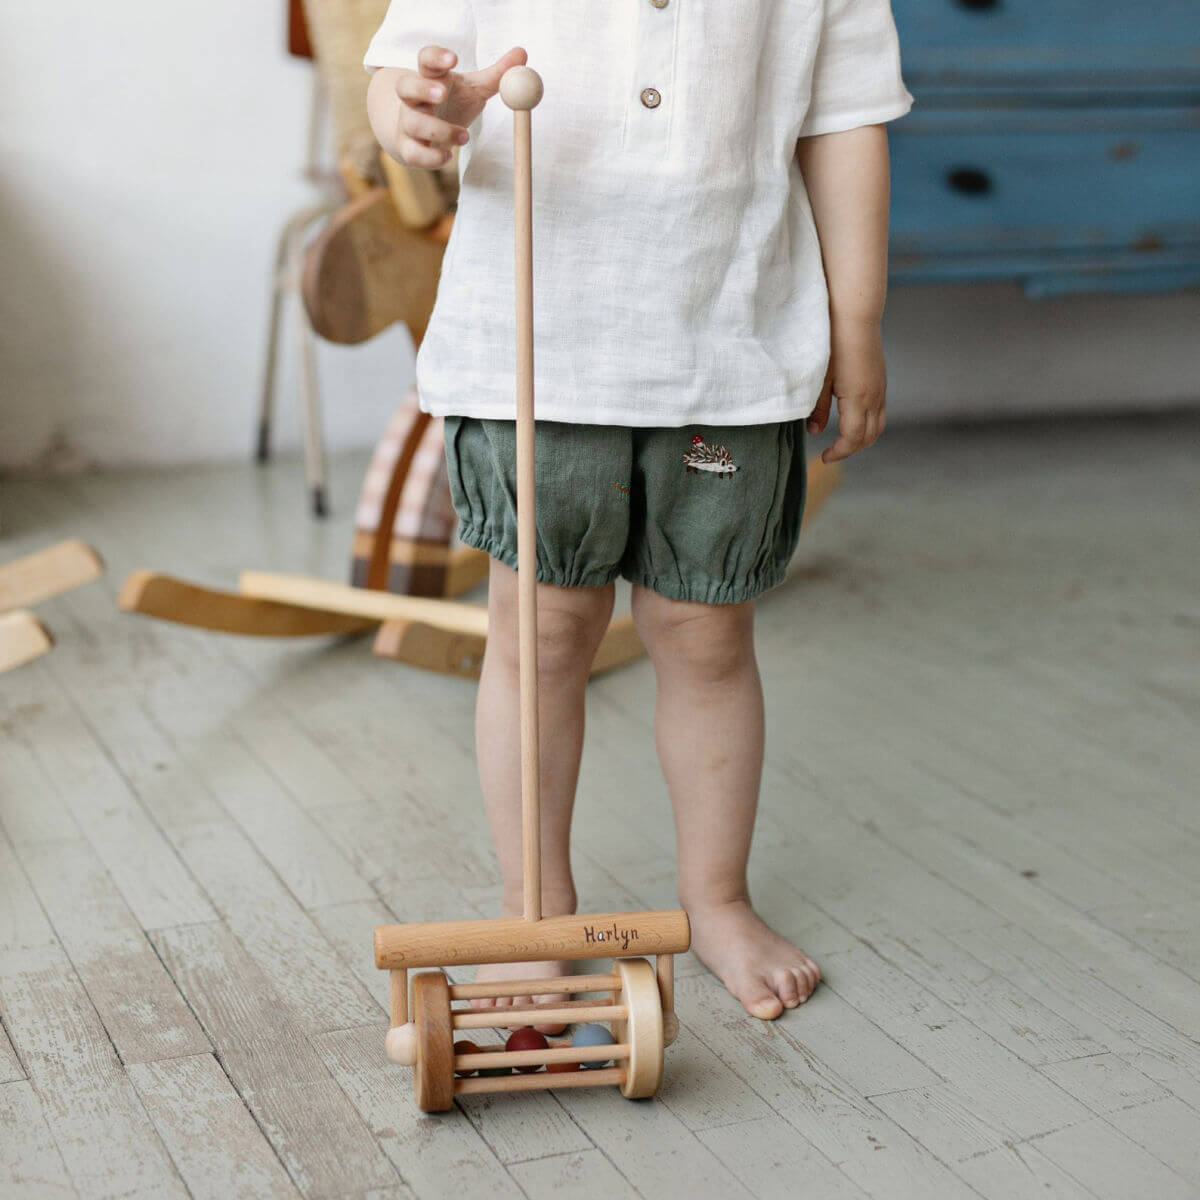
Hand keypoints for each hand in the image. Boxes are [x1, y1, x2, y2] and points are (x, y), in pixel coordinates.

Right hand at [387, 44, 528, 168]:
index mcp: (430, 77)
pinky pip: (413, 154)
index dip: (436, 57)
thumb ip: (497, 74)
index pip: (425, 59)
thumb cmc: (452, 105)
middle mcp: (414, 98)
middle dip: (423, 88)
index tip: (453, 59)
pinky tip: (448, 156)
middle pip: (407, 86)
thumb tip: (522, 54)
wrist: (427, 134)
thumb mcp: (474, 89)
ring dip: (438, 130)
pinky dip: (430, 157)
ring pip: (412, 123)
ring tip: (465, 136)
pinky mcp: (408, 148)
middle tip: (442, 93)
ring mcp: (407, 123)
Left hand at [807, 318, 886, 462]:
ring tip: (842, 441)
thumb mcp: (820, 378)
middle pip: (869, 437)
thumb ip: (818, 408)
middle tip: (832, 453)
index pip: (853, 439)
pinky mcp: (881, 381)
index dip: (839, 452)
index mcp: (858, 398)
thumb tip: (815, 431)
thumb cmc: (833, 342)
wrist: (855, 314)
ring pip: (878, 426)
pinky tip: (851, 420)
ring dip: (862, 439)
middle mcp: (874, 397)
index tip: (824, 457)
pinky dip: (868, 424)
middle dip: (851, 450)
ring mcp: (880, 389)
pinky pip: (879, 412)